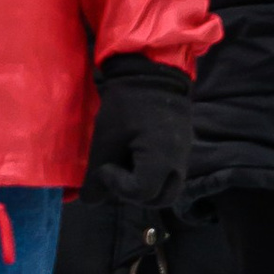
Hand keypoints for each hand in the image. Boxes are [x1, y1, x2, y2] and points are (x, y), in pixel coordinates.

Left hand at [78, 54, 193, 273]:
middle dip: (134, 194)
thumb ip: (96, 174)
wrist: (151, 72)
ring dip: (145, 187)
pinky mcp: (183, 148)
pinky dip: (153, 174)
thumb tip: (90, 200)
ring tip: (126, 167)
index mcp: (161, 159)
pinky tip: (135, 156)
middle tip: (116, 174)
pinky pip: (170, 174)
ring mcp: (184, 156)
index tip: (106, 167)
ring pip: (168, 189)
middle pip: (160, 199)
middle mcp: (179, 162)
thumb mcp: (105, 139)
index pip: (142, 193)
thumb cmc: (125, 104)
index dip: (118, 186)